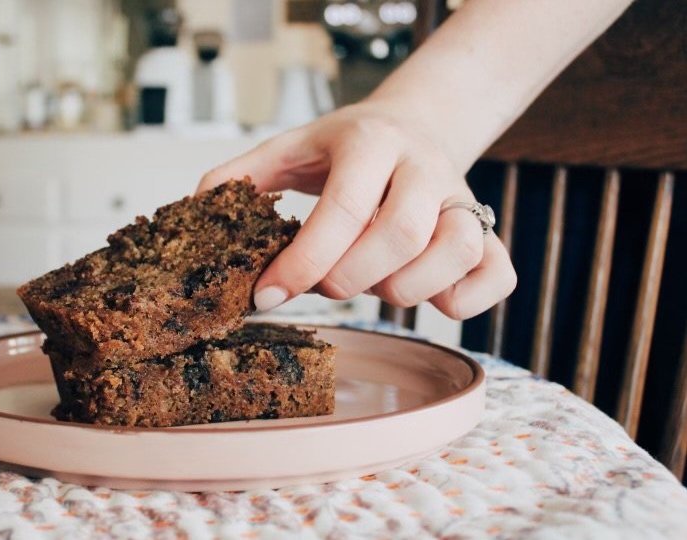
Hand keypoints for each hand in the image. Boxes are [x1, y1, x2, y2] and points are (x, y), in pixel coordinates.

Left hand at [198, 104, 516, 319]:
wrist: (411, 126)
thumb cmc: (343, 149)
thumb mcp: (290, 149)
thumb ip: (242, 177)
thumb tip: (196, 211)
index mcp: (370, 141)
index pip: (342, 209)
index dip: (302, 261)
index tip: (267, 294)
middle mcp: (424, 166)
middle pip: (401, 236)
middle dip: (350, 278)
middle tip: (325, 284)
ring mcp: (463, 199)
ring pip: (457, 253)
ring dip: (405, 290)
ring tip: (374, 283)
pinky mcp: (490, 232)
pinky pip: (498, 276)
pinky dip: (464, 300)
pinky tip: (427, 296)